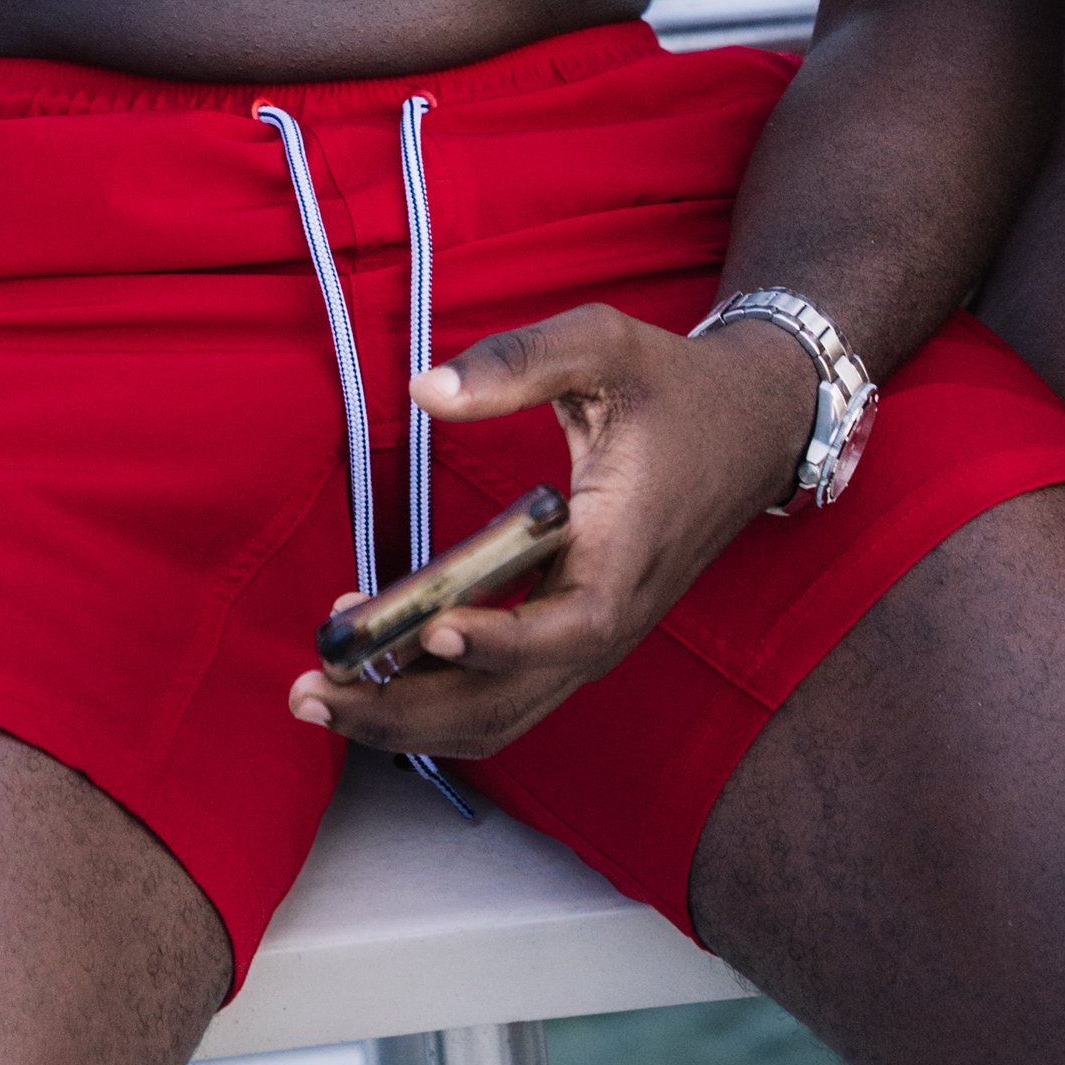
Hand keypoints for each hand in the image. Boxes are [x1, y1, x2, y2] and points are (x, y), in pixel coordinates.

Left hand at [285, 306, 816, 764]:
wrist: (751, 427)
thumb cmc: (674, 385)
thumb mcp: (605, 344)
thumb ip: (518, 361)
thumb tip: (427, 389)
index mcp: (626, 546)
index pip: (568, 626)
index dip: (501, 641)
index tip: (430, 630)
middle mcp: (612, 614)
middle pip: (513, 698)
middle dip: (408, 707)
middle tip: (313, 688)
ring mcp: (595, 635)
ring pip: (503, 712)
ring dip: (411, 720)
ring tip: (322, 698)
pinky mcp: (577, 636)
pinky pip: (509, 694)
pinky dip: (440, 701)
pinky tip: (375, 677)